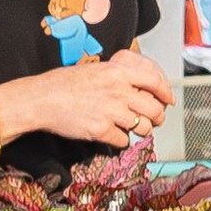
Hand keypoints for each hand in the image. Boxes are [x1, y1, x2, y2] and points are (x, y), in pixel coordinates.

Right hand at [35, 48, 176, 149]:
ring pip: (143, 127)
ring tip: (134, 128)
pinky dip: (121, 140)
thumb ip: (119, 76)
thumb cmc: (64, 83)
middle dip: (157, 117)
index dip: (165, 92)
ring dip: (142, 130)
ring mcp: (111, 111)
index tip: (168, 100)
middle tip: (154, 120)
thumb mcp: (96, 69)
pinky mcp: (101, 130)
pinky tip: (112, 135)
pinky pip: (124, 140)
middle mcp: (118, 91)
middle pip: (154, 109)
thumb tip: (138, 87)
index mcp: (118, 72)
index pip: (154, 81)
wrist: (42, 99)